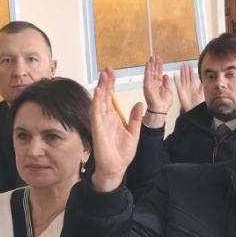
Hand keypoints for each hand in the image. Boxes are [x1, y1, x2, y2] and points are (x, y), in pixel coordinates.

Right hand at [89, 68, 143, 192]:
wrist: (116, 168)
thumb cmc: (122, 153)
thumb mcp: (134, 132)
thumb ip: (135, 118)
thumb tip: (140, 104)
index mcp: (113, 118)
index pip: (110, 98)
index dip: (111, 85)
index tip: (112, 72)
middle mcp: (105, 118)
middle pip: (103, 96)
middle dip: (105, 82)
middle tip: (107, 68)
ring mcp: (100, 123)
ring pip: (99, 101)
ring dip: (101, 88)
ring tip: (104, 75)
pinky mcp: (97, 129)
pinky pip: (95, 113)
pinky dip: (96, 102)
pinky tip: (97, 92)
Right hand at [141, 54, 172, 115]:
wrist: (161, 109)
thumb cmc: (165, 101)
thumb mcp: (169, 89)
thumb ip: (166, 82)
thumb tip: (165, 74)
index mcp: (160, 84)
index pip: (159, 73)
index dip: (159, 66)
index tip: (160, 59)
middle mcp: (154, 82)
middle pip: (154, 71)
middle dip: (155, 63)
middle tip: (155, 55)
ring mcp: (150, 84)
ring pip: (150, 72)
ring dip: (151, 64)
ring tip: (152, 57)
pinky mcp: (147, 85)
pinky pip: (147, 76)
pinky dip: (147, 70)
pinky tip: (148, 64)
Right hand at [174, 63, 200, 112]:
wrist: (192, 109)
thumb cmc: (197, 102)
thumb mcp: (201, 94)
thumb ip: (201, 87)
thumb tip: (203, 80)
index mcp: (193, 86)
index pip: (191, 76)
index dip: (191, 71)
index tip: (190, 65)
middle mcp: (188, 86)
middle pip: (186, 76)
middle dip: (185, 70)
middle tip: (184, 63)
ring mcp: (183, 88)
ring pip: (182, 78)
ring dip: (182, 72)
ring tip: (181, 66)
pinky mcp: (180, 91)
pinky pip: (177, 84)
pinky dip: (175, 80)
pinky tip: (174, 75)